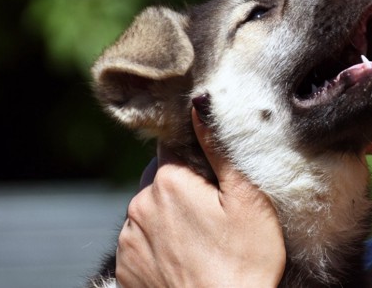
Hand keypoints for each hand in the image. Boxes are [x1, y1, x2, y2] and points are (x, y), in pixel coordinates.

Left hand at [115, 108, 285, 287]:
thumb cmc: (245, 261)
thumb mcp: (246, 199)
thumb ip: (218, 147)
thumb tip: (199, 103)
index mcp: (168, 181)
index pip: (173, 148)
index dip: (195, 159)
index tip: (212, 180)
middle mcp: (138, 205)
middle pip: (159, 179)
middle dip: (180, 187)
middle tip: (212, 213)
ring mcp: (128, 239)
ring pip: (147, 210)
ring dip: (166, 215)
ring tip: (199, 240)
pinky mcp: (125, 267)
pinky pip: (139, 241)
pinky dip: (155, 243)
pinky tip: (182, 257)